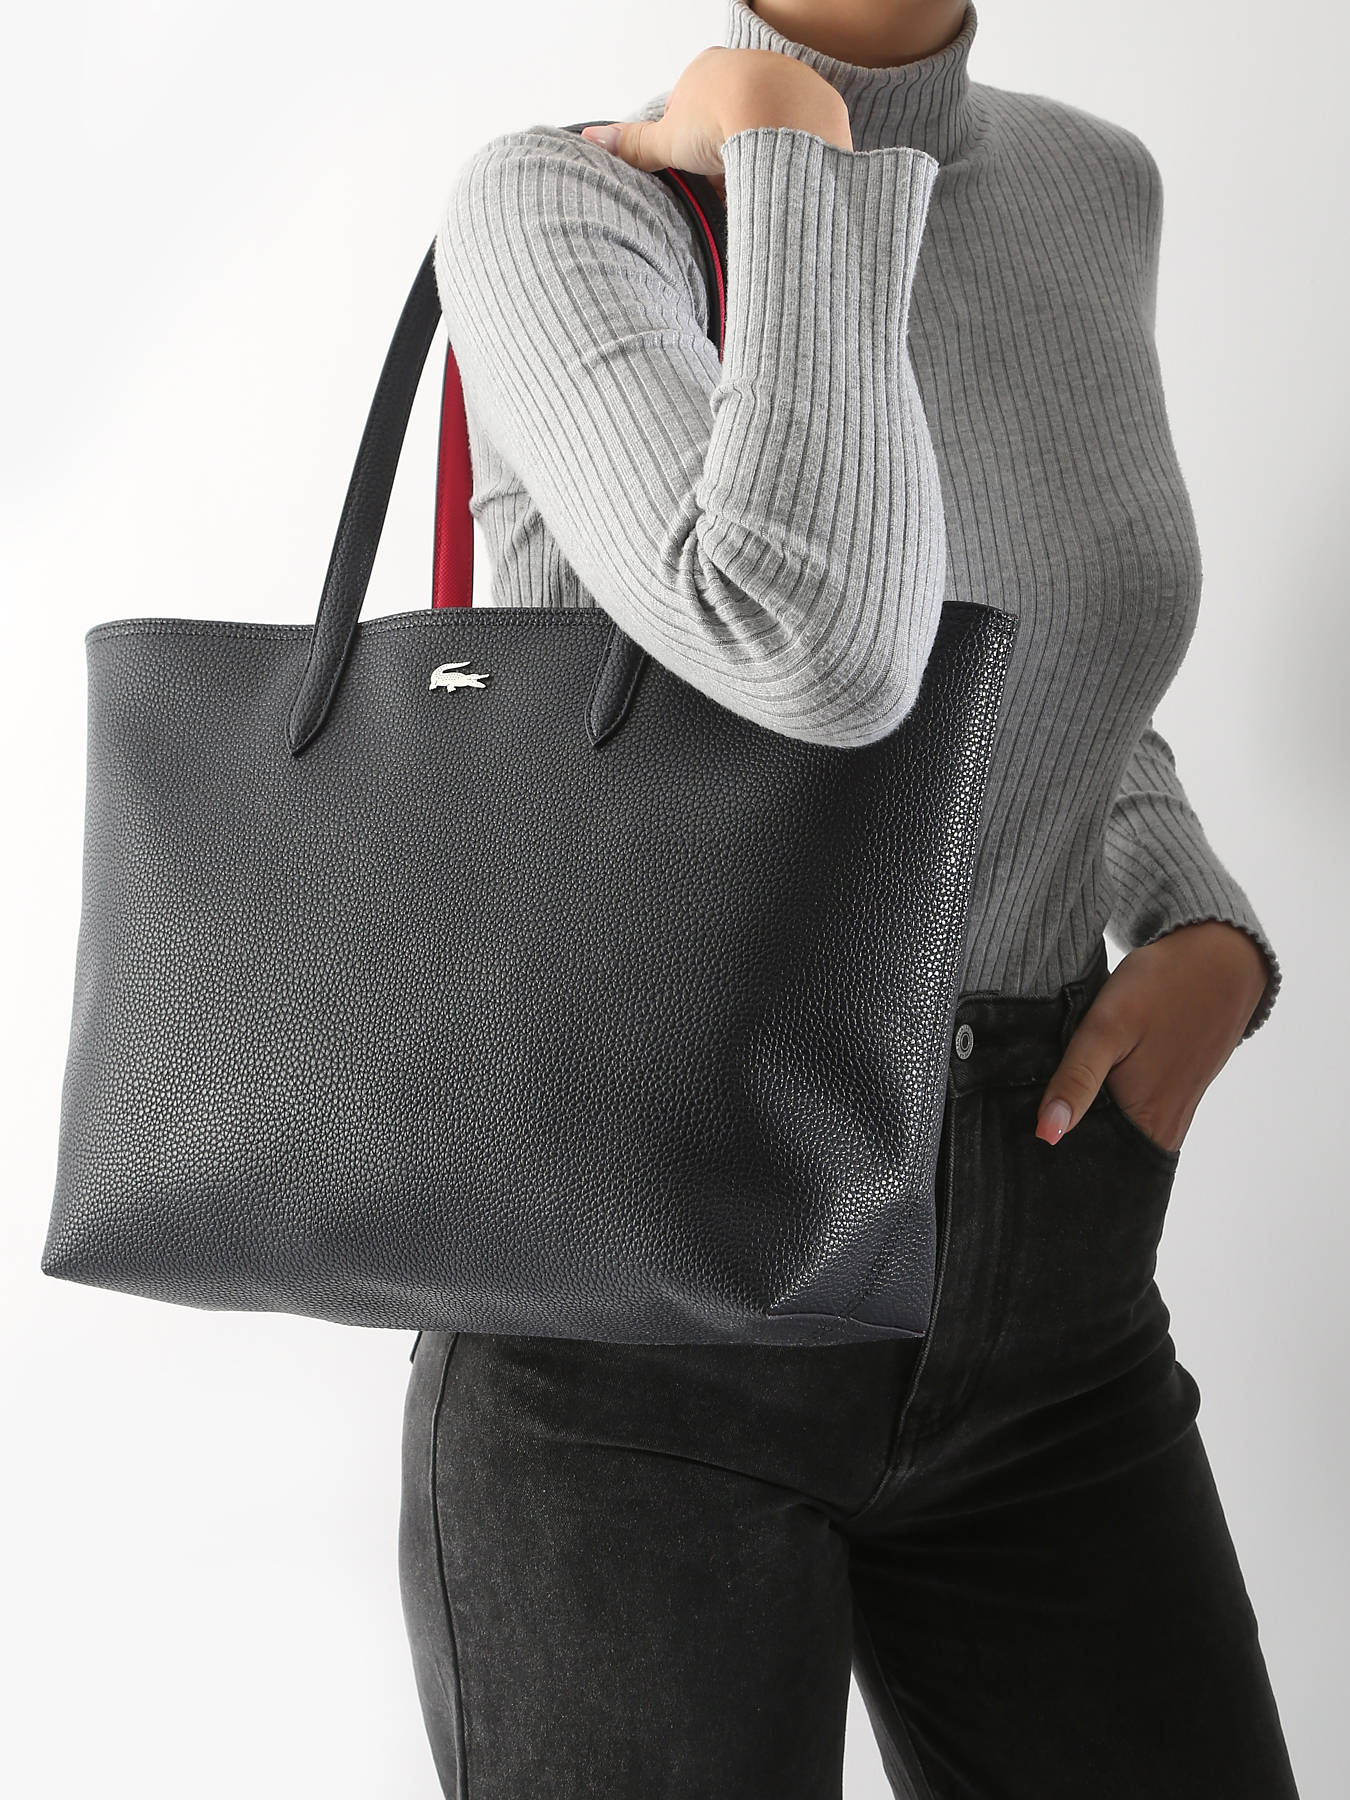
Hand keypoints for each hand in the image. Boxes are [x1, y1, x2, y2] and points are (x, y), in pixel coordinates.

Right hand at [580, 46, 851, 198]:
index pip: (694, 108)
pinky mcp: (819, 105)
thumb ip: (632, 143)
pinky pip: (802, 136)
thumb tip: (588, 138)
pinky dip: (793, 159)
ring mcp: (787, 81)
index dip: (692, 146)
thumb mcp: (668, 139)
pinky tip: (785, 182)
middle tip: (727, 188)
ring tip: (756, 190)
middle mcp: (750, 65)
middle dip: (728, 152)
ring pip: (768, 125)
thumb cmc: (722, 122)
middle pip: (733, 117)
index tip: (696, 173)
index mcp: (709, 68)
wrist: (782, 119)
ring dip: (762, 156)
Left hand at [1034, 921, 1271, 1154]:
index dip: (1058, 1158)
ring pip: (1116, 1134)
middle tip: (1031, 1120)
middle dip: (1069, 1141)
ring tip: (1052, 1103)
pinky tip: (1084, 1087)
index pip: (1093, 1165)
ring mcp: (1173, 1114)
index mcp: (1148, 1126)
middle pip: (1104, 1154)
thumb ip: (1076, 1080)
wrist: (1218, 959)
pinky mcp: (1176, 1095)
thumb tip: (1047, 1134)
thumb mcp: (1106, 1028)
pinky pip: (1131, 1116)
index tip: (1026, 1144)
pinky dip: (1105, 1106)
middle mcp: (1164, 1131)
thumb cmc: (1160, 989)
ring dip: (1087, 1122)